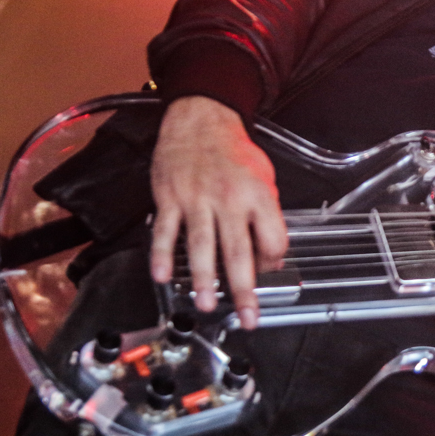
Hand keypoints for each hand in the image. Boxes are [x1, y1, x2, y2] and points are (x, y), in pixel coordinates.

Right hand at [149, 96, 288, 328]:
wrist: (200, 120)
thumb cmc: (234, 152)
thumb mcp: (265, 179)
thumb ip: (267, 215)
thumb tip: (270, 255)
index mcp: (258, 195)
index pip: (273, 238)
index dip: (273, 260)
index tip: (269, 274)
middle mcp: (228, 199)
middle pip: (238, 251)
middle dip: (244, 288)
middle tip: (248, 315)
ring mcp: (196, 199)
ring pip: (200, 246)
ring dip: (203, 279)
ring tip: (206, 304)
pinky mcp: (170, 198)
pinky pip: (164, 232)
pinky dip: (161, 256)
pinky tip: (162, 277)